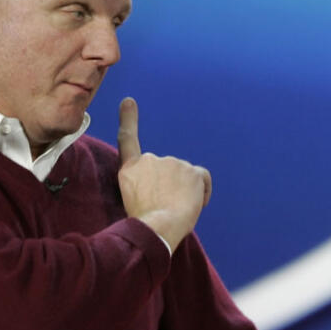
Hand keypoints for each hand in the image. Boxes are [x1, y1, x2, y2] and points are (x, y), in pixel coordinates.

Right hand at [117, 97, 211, 251]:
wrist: (156, 228)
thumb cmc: (144, 223)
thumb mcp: (131, 199)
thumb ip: (143, 184)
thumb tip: (162, 186)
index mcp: (130, 169)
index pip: (127, 139)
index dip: (128, 119)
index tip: (129, 101)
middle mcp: (149, 160)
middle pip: (165, 170)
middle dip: (169, 187)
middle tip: (165, 208)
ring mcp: (172, 163)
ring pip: (184, 176)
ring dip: (184, 192)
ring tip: (176, 211)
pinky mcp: (192, 171)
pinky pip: (202, 178)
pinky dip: (202, 191)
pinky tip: (197, 204)